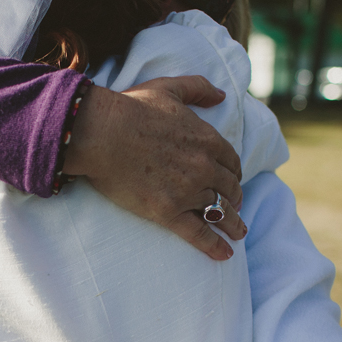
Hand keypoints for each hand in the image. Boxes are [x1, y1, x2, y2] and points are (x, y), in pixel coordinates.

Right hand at [65, 77, 246, 259]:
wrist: (102, 132)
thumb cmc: (130, 108)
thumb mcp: (169, 88)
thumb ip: (199, 88)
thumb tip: (222, 95)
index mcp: (208, 139)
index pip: (232, 161)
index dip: (232, 172)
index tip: (230, 180)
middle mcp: (204, 167)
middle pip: (229, 188)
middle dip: (235, 198)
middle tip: (235, 206)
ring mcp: (188, 191)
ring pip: (219, 212)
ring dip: (232, 223)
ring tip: (239, 232)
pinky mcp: (168, 212)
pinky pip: (199, 233)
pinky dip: (214, 245)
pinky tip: (225, 253)